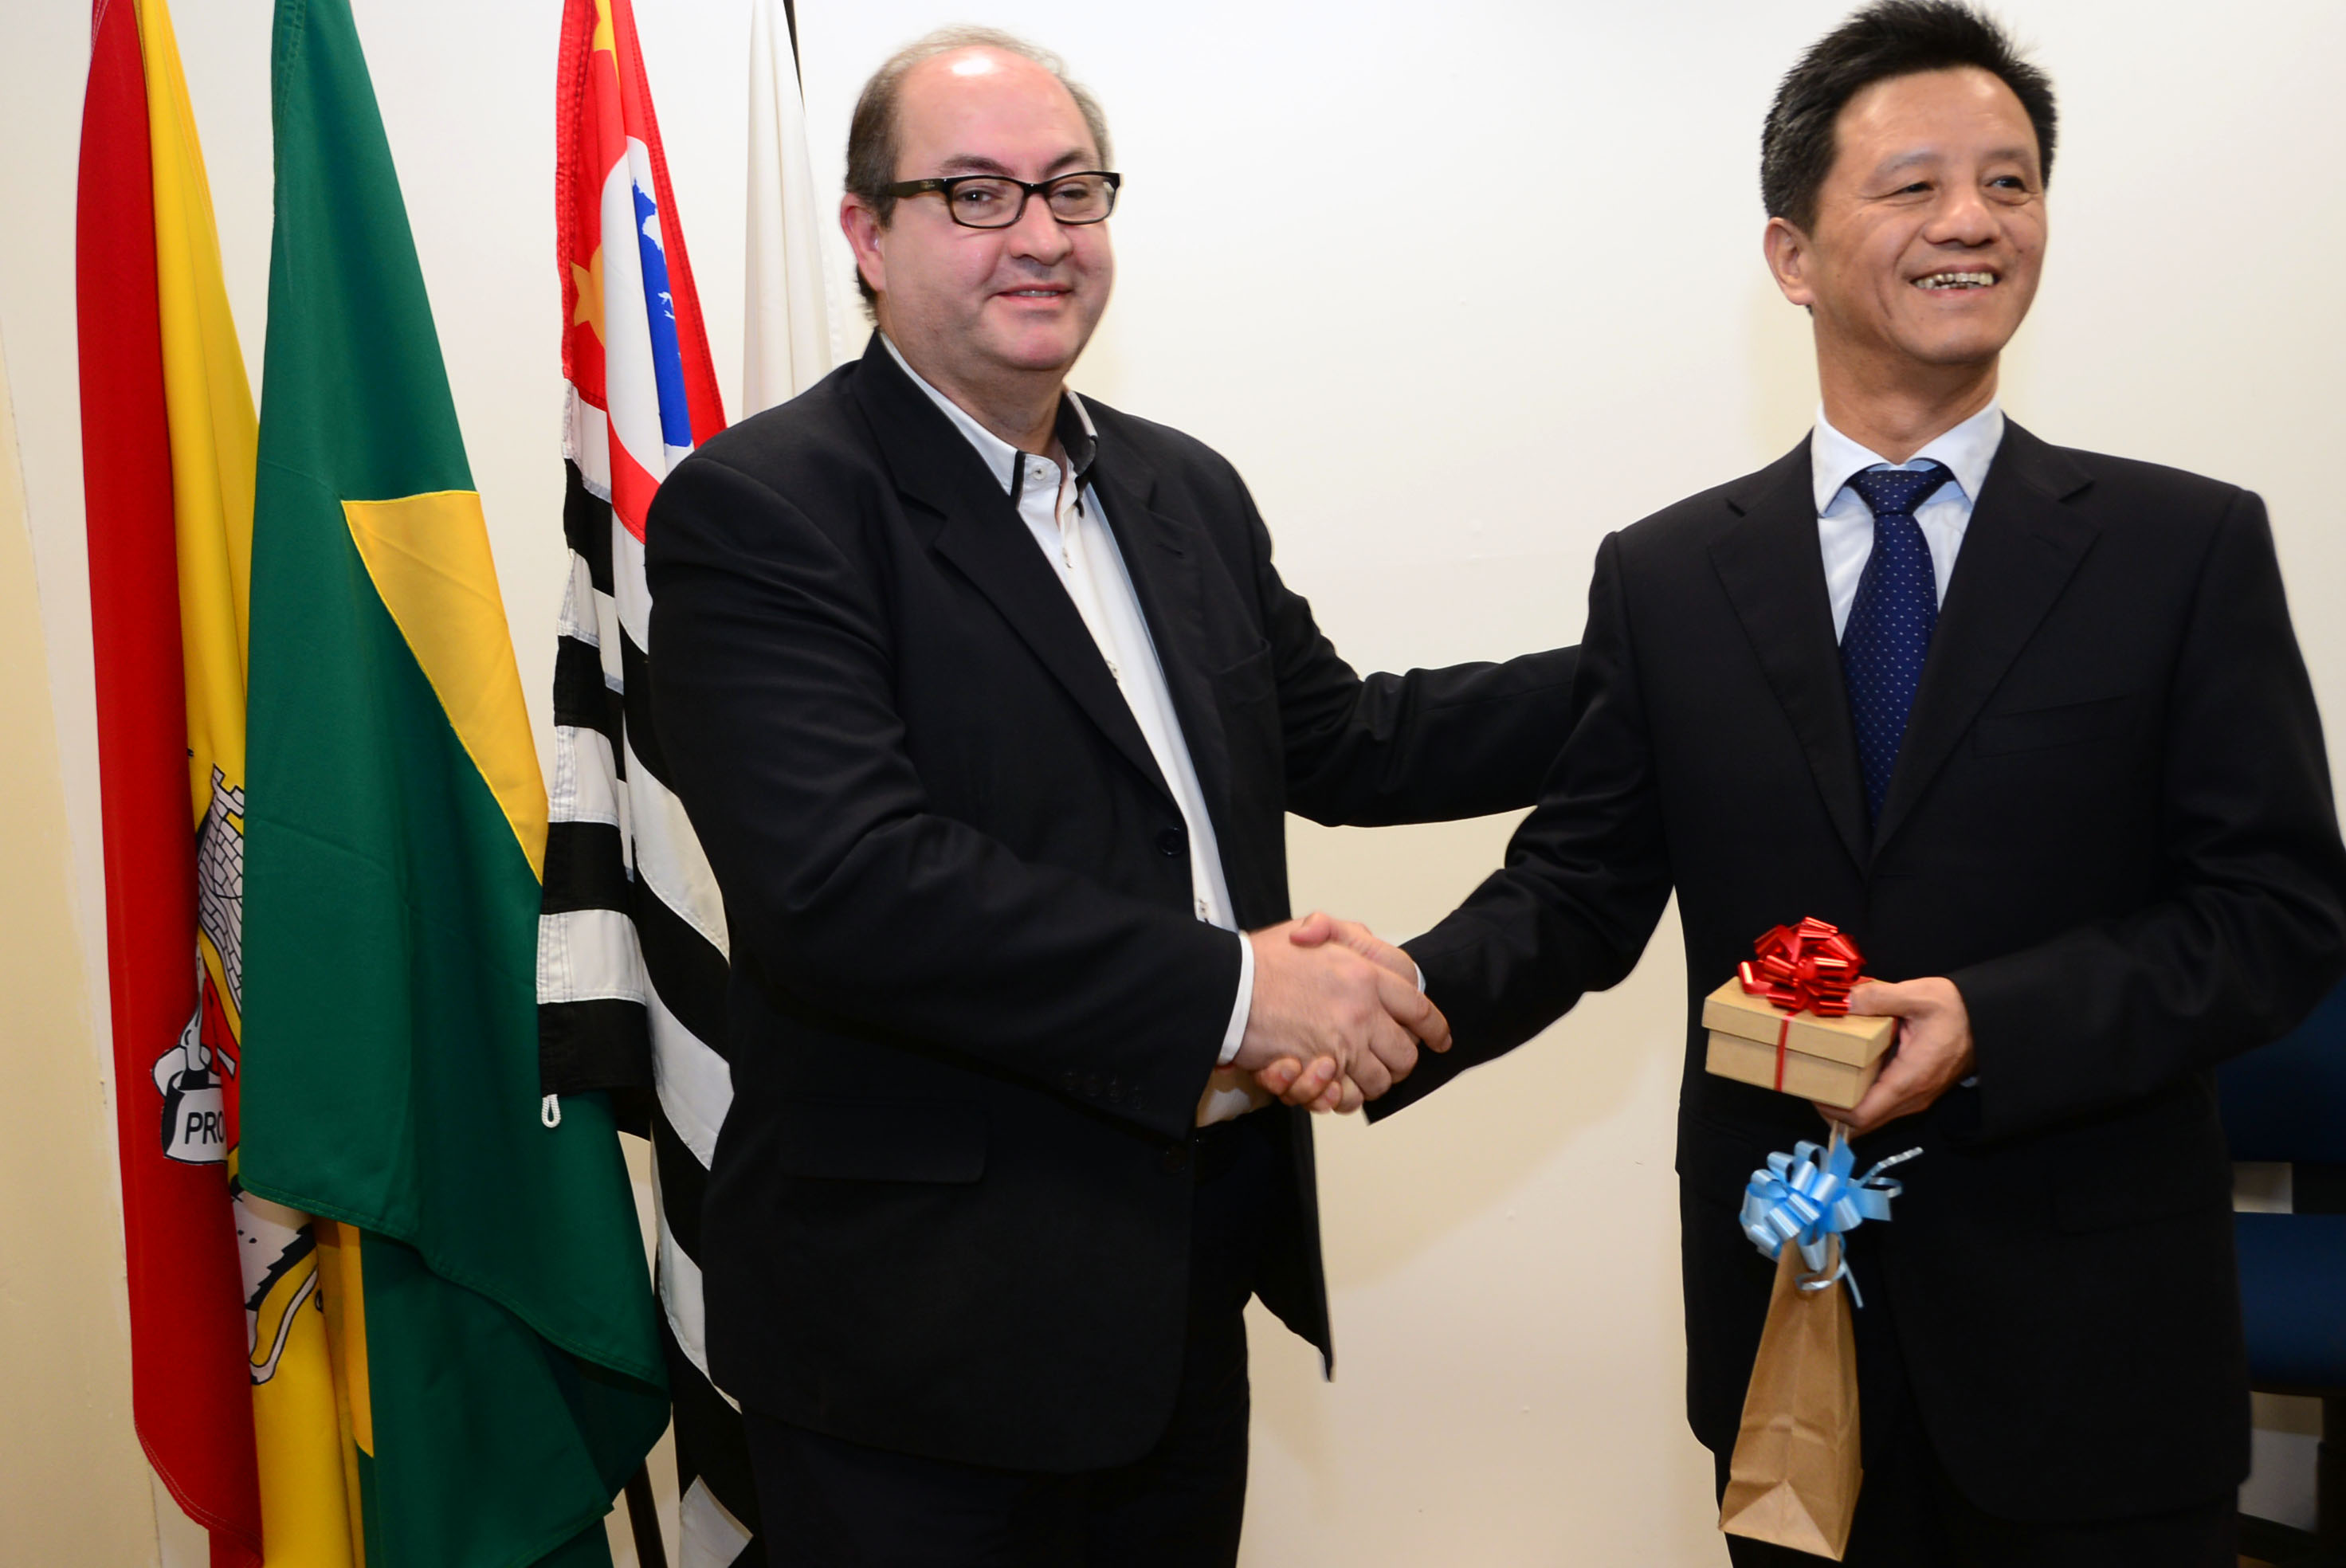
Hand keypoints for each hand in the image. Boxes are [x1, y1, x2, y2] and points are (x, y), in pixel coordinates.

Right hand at [1236, 915, 1448, 1112]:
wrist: (1227, 990)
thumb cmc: (1260, 962)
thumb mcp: (1307, 930)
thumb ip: (1340, 932)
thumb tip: (1363, 938)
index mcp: (1366, 975)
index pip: (1419, 1008)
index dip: (1435, 1028)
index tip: (1439, 1039)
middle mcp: (1362, 1011)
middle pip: (1406, 1053)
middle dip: (1400, 1062)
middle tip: (1387, 1061)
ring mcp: (1344, 1043)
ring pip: (1380, 1079)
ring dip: (1370, 1081)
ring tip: (1354, 1073)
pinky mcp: (1321, 1069)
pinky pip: (1349, 1096)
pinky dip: (1343, 1096)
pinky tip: (1333, 1084)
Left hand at [1826, 976, 1974, 1135]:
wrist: (1988, 1021)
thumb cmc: (1957, 1010)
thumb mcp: (1918, 995)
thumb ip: (1878, 997)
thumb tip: (1844, 1000)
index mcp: (1908, 1080)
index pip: (1862, 1116)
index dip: (1831, 1110)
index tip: (1811, 1089)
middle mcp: (1911, 1097)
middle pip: (1863, 1121)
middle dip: (1832, 1108)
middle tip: (1809, 1081)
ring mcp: (1915, 1097)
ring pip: (1873, 1115)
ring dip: (1846, 1102)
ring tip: (1823, 1075)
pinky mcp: (1916, 1090)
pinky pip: (1883, 1103)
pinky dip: (1862, 1095)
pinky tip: (1848, 1070)